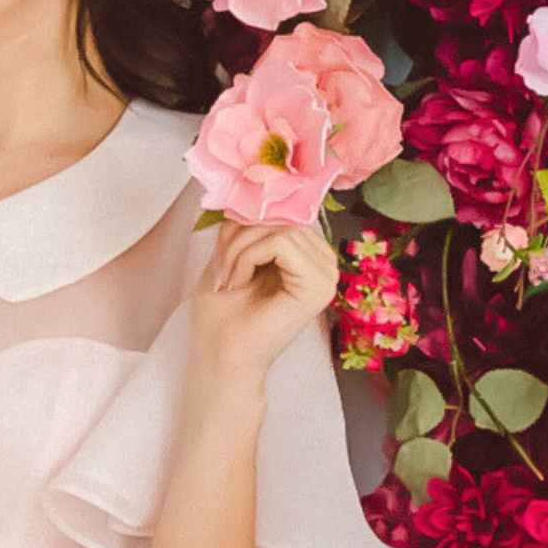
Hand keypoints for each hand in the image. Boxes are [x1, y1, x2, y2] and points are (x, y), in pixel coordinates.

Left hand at [186, 218, 339, 390]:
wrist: (220, 358)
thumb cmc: (222, 314)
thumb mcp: (230, 252)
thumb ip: (247, 222)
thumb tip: (251, 190)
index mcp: (307, 254)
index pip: (279, 208)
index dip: (244, 223)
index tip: (223, 258)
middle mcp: (323, 261)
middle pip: (279, 214)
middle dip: (239, 237)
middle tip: (223, 271)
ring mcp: (326, 274)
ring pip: (277, 225)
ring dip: (239, 249)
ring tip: (229, 279)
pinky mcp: (319, 287)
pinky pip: (280, 241)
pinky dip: (247, 256)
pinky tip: (240, 283)